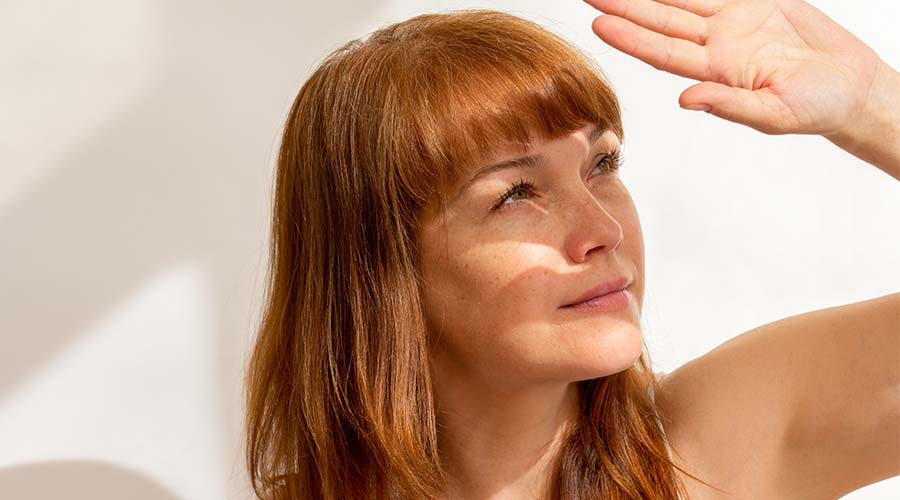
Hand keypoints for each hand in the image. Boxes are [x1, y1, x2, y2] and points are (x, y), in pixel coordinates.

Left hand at [582, 0, 886, 136]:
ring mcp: (734, 21)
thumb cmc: (815, 108)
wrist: (851, 87)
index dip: (630, 37)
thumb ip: (729, 106)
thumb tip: (686, 100)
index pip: (662, 52)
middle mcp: (717, 45)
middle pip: (661, 20)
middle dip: (625, 6)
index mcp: (715, 72)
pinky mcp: (756, 2)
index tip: (599, 23)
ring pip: (682, 0)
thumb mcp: (773, 114)